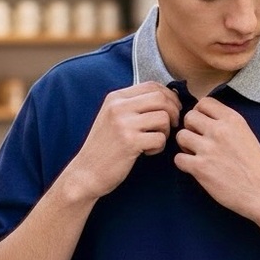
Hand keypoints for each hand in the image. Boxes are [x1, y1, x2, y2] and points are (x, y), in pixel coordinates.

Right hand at [70, 82, 179, 198]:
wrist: (85, 173)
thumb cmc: (103, 148)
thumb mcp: (112, 118)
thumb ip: (133, 106)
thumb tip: (166, 98)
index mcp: (115, 98)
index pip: (152, 85)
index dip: (169, 96)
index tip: (173, 110)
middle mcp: (118, 107)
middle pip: (161, 98)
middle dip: (173, 112)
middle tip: (171, 126)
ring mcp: (123, 124)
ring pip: (163, 117)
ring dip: (166, 131)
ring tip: (154, 141)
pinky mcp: (130, 142)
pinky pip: (159, 138)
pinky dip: (159, 147)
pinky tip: (147, 152)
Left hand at [174, 96, 259, 219]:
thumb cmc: (256, 167)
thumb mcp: (246, 134)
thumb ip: (227, 125)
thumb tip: (206, 122)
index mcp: (233, 119)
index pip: (204, 102)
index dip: (200, 113)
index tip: (203, 124)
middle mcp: (219, 130)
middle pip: (189, 117)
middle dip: (190, 128)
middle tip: (198, 141)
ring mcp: (209, 149)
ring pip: (180, 136)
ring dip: (185, 146)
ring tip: (196, 155)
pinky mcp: (200, 168)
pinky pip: (178, 159)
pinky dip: (183, 164)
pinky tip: (195, 168)